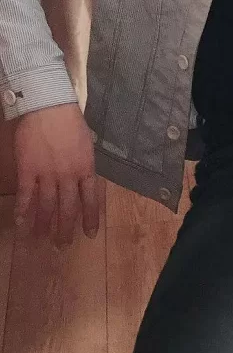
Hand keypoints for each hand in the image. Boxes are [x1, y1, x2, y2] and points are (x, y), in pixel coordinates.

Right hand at [13, 103, 99, 246]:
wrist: (49, 107)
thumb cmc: (70, 121)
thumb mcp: (86, 144)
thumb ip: (84, 164)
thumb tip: (84, 179)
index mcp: (86, 168)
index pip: (90, 199)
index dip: (91, 218)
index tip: (89, 234)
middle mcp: (68, 175)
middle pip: (68, 208)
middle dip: (65, 229)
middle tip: (62, 245)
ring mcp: (47, 174)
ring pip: (47, 206)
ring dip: (44, 225)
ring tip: (41, 240)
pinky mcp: (28, 170)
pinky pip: (26, 196)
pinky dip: (23, 212)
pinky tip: (21, 225)